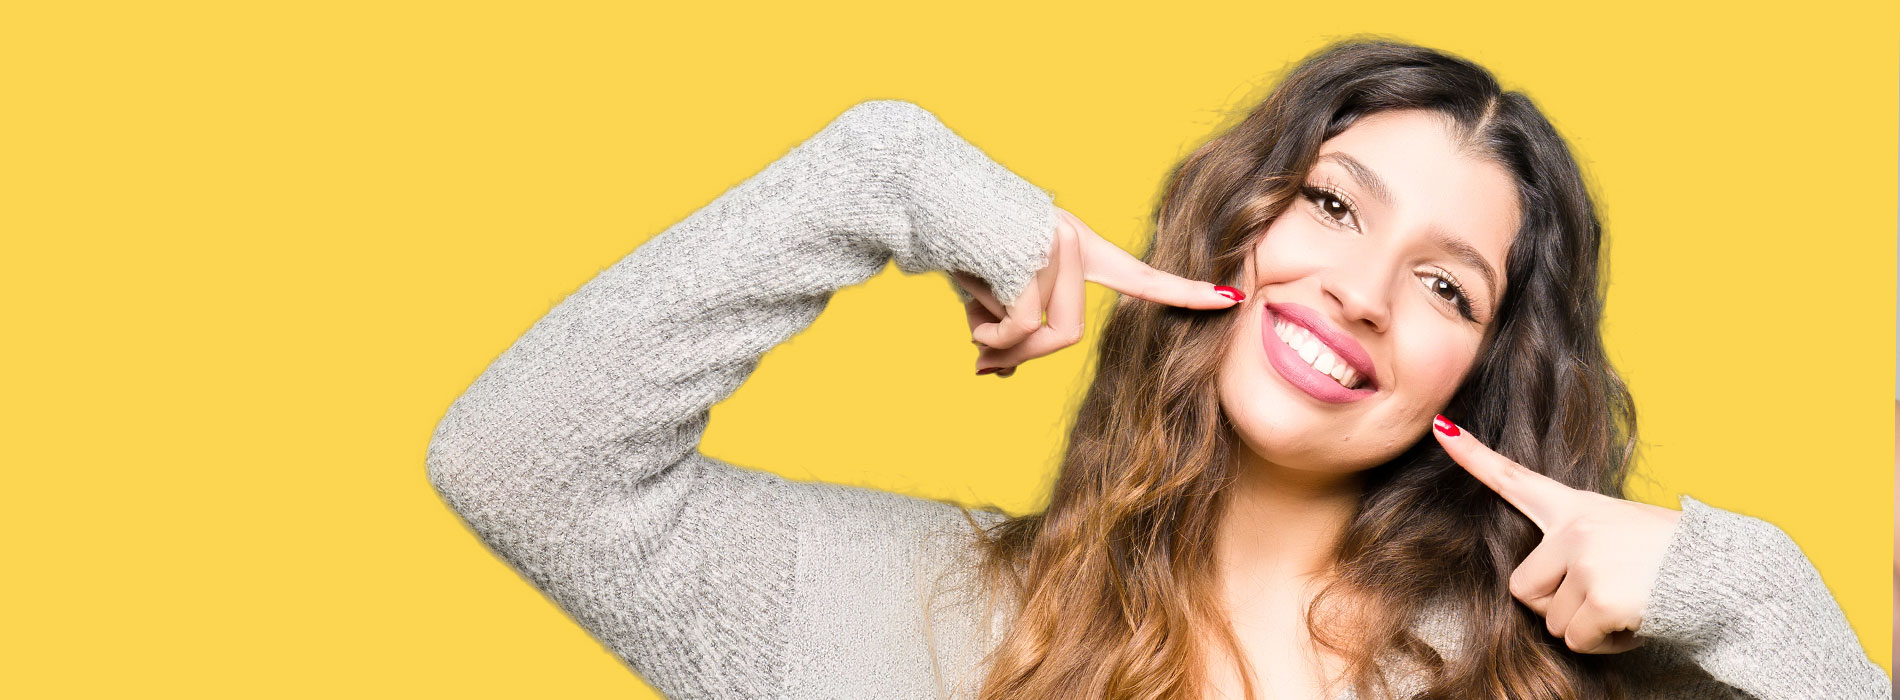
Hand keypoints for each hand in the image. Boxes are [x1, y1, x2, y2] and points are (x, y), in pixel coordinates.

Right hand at [952, 206, 1243, 376]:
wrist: (926, 192)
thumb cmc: (957, 242)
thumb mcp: (985, 292)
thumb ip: (1002, 329)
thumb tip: (996, 373)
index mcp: (1077, 247)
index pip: (1139, 275)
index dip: (1182, 293)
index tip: (1230, 299)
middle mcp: (1076, 244)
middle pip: (1069, 335)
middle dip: (1025, 358)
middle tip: (986, 364)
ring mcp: (1057, 248)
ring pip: (1043, 334)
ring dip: (1000, 346)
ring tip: (971, 335)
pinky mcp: (1033, 255)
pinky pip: (1019, 326)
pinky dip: (989, 336)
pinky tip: (969, 319)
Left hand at [1431, 414, 1683, 653]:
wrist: (1729, 575)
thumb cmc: (1678, 559)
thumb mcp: (1624, 531)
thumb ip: (1580, 543)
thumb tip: (1540, 585)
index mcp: (1578, 508)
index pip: (1515, 478)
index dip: (1473, 456)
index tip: (1441, 426)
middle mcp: (1574, 529)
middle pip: (1524, 590)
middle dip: (1558, 607)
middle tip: (1605, 595)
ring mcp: (1584, 560)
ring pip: (1553, 622)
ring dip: (1587, 627)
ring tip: (1629, 603)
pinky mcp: (1596, 596)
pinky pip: (1577, 640)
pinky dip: (1605, 643)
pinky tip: (1635, 619)